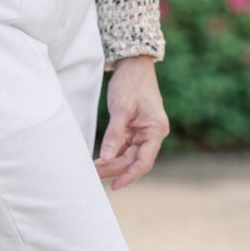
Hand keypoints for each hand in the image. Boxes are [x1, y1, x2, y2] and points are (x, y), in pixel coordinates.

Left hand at [94, 55, 168, 190]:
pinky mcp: (133, 131)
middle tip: (93, 174)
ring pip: (127, 157)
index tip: (114, 186)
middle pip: (133, 161)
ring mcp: (142, 134)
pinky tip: (99, 161)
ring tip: (93, 169)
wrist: (133, 64)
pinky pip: (122, 149)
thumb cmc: (131, 82)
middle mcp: (151, 135)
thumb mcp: (121, 108)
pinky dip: (111, 155)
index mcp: (155, 130)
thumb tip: (106, 158)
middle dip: (114, 169)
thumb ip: (114, 134)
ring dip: (111, 164)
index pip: (143, 161)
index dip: (129, 176)